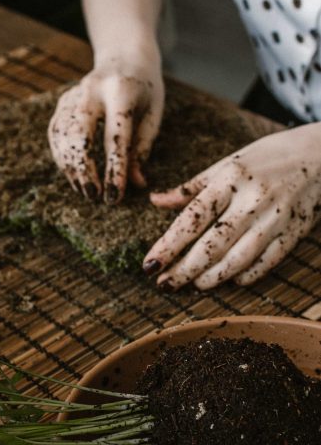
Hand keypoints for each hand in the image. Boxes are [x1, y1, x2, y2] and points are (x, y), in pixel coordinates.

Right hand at [48, 57, 163, 203]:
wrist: (124, 55)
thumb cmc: (145, 90)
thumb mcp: (153, 115)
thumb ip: (142, 148)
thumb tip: (135, 184)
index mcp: (121, 90)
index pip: (115, 137)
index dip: (113, 170)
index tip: (113, 197)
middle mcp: (91, 90)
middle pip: (79, 136)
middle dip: (84, 171)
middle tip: (94, 196)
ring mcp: (72, 95)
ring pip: (63, 138)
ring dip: (72, 170)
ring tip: (86, 192)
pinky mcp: (62, 103)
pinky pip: (56, 136)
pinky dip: (63, 160)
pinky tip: (74, 176)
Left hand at [143, 123, 320, 289]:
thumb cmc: (266, 158)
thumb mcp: (226, 164)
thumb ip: (190, 188)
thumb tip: (155, 201)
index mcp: (231, 179)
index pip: (192, 217)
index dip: (168, 245)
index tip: (148, 264)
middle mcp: (253, 200)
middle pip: (213, 244)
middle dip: (185, 269)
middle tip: (164, 284)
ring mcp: (277, 218)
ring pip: (240, 258)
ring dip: (212, 277)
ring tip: (191, 286)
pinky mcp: (295, 231)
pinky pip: (269, 261)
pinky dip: (248, 275)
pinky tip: (230, 282)